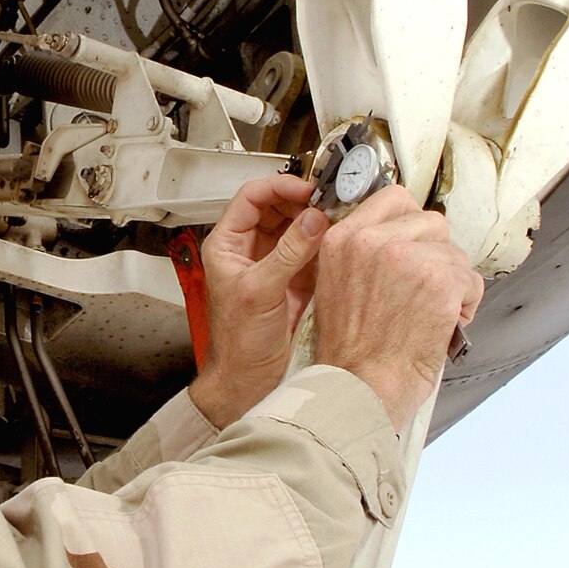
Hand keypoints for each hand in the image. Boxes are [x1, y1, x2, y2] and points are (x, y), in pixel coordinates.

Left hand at [187, 174, 327, 426]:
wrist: (248, 380)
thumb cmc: (237, 344)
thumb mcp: (260, 292)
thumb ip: (288, 253)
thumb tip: (312, 220)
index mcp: (228, 245)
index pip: (252, 197)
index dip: (280, 187)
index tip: (307, 190)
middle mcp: (250, 250)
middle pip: (279, 207)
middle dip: (305, 202)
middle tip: (330, 202)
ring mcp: (274, 263)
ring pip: (299, 227)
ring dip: (319, 222)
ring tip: (339, 219)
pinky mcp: (295, 280)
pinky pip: (313, 251)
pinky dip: (327, 244)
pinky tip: (340, 242)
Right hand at [311, 186, 484, 430]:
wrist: (359, 387)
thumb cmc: (349, 354)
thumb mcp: (334, 288)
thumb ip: (361, 256)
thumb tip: (400, 240)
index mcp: (342, 241)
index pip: (393, 198)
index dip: (411, 222)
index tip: (416, 242)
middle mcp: (372, 243)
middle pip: (432, 222)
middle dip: (435, 254)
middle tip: (423, 288)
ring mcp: (408, 259)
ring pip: (455, 253)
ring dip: (452, 282)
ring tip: (432, 312)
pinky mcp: (440, 281)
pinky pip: (471, 280)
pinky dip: (466, 305)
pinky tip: (445, 323)